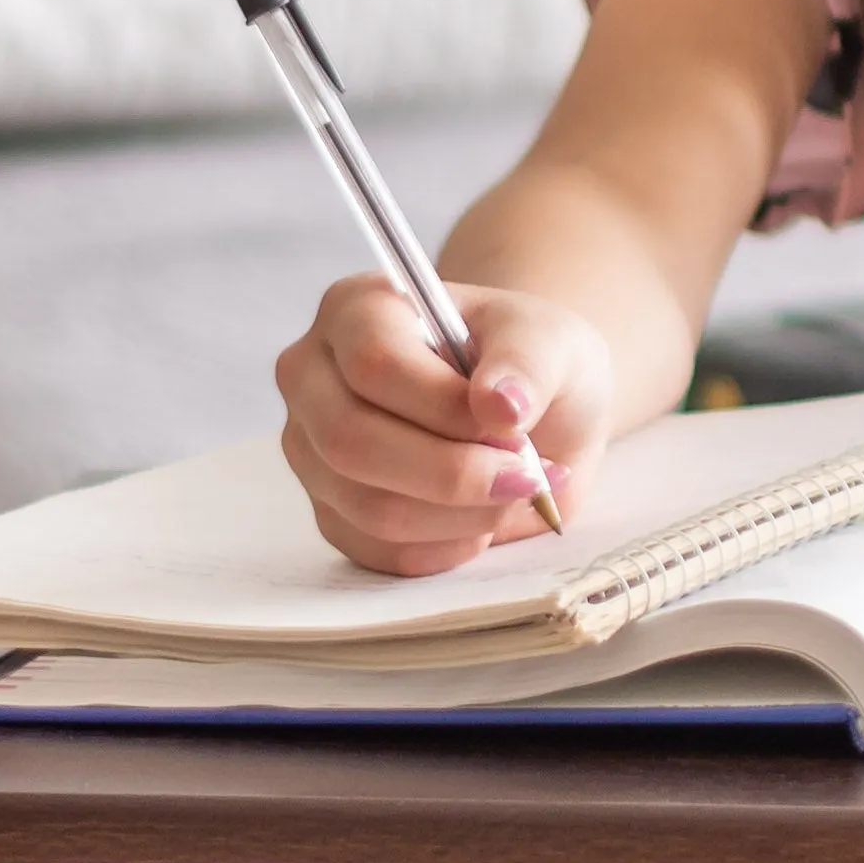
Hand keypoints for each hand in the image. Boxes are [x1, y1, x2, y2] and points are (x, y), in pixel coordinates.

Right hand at [276, 277, 610, 575]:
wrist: (526, 411)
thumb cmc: (528, 364)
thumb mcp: (551, 341)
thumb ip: (527, 362)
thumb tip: (497, 406)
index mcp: (355, 310)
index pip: (374, 364)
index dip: (445, 408)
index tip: (516, 427)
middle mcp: (313, 379)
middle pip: (351, 442)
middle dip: (454, 473)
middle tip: (529, 476)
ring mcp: (312, 451)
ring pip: (369, 508)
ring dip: (462, 515)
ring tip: (519, 490)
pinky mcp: (333, 513)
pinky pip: (381, 552)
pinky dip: (449, 546)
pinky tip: (486, 517)